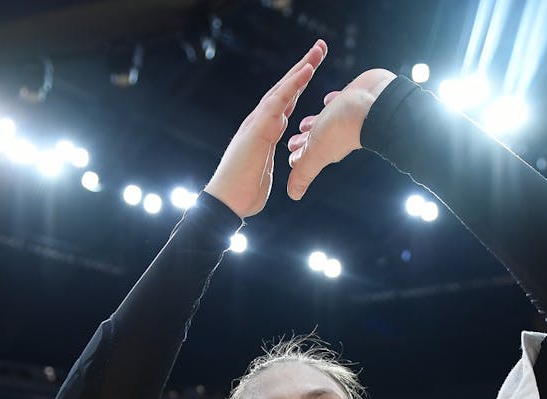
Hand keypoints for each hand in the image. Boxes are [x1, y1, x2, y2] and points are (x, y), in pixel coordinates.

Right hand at [204, 39, 326, 218]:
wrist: (226, 203)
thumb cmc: (244, 192)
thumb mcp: (265, 169)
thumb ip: (272, 157)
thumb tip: (280, 158)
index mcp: (265, 130)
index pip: (286, 101)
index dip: (300, 84)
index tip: (314, 67)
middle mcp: (260, 121)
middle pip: (285, 89)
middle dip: (303, 67)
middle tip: (320, 47)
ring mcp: (258, 123)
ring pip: (283, 89)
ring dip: (301, 68)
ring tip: (317, 51)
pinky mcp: (258, 129)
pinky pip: (279, 101)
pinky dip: (294, 84)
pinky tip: (307, 70)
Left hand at [285, 67, 396, 200]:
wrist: (374, 104)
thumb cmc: (344, 128)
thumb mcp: (316, 153)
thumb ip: (304, 173)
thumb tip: (293, 195)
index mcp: (324, 148)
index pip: (307, 156)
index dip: (298, 159)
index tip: (291, 160)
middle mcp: (334, 133)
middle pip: (315, 139)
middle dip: (305, 141)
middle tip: (295, 142)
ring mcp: (343, 116)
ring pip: (326, 121)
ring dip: (316, 123)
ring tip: (307, 123)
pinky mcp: (352, 98)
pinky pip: (339, 101)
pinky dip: (332, 102)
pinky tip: (328, 100)